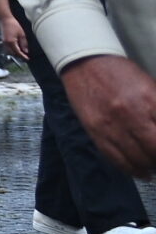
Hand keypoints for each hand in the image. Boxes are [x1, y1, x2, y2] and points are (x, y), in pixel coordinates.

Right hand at [0, 0, 29, 61]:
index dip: (23, 56)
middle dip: (19, 55)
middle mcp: (6, 43)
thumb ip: (24, 43)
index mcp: (11, 42)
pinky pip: (8, 48)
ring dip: (15, 53)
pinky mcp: (3, 40)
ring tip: (21, 52)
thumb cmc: (13, 25)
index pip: (18, 52)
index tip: (27, 58)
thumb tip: (26, 51)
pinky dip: (12, 49)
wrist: (5, 19)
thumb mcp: (21, 34)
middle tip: (25, 56)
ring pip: (10, 51)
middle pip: (13, 53)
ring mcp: (4, 42)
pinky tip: (16, 48)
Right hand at [64, 54, 155, 176]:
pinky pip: (117, 159)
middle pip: (155, 149)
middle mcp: (132, 114)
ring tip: (153, 164)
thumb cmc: (121, 73)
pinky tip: (141, 172)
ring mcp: (112, 125)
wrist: (84, 62)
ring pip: (139, 159)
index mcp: (150, 100)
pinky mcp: (96, 132)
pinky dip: (133, 170)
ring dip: (150, 165)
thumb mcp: (150, 87)